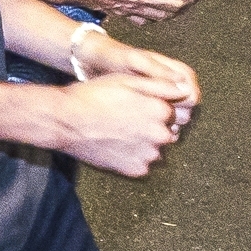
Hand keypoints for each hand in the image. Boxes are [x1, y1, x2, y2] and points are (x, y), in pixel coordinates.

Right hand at [53, 30, 200, 176]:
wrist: (65, 121)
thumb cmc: (94, 95)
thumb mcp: (127, 80)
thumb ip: (161, 85)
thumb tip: (185, 89)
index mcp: (161, 111)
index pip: (174, 112)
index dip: (156, 107)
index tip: (137, 105)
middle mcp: (160, 135)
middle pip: (167, 131)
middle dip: (153, 126)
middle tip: (126, 120)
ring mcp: (148, 155)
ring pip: (155, 148)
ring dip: (144, 142)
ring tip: (119, 132)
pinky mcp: (135, 170)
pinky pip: (142, 163)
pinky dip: (133, 156)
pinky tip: (116, 145)